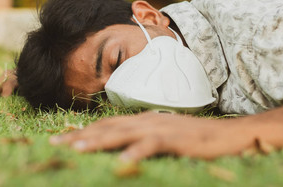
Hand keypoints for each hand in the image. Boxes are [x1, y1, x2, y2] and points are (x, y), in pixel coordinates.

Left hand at [49, 112, 255, 160]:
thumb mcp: (164, 136)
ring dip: (100, 141)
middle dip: (81, 136)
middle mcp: (148, 120)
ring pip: (124, 133)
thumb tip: (123, 147)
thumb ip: (143, 138)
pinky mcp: (177, 139)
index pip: (107, 124)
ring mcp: (162, 128)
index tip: (62, 139)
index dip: (84, 132)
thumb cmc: (194, 138)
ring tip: (77, 151)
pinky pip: (153, 145)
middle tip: (55, 144)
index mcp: (143, 120)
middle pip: (108, 127)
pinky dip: (137, 152)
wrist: (228, 134)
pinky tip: (122, 162)